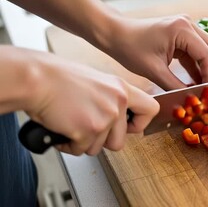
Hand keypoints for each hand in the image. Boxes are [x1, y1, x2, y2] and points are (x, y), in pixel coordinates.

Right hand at [24, 52, 158, 155]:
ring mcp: (104, 118)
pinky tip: (62, 128)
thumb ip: (112, 98)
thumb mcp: (98, 81)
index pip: (151, 109)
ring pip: (99, 148)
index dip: (140, 123)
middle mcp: (117, 103)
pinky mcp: (87, 131)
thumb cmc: (59, 78)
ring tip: (72, 124)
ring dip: (83, 142)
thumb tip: (119, 116)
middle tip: (88, 128)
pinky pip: (80, 149)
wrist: (37, 79)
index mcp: (122, 89)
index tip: (129, 126)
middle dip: (102, 141)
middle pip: (120, 141)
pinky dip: (68, 144)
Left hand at [103, 14, 207, 89]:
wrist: (115, 34)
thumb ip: (175, 86)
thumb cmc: (130, 48)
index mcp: (182, 29)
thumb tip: (192, 99)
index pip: (207, 55)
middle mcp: (188, 24)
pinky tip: (197, 82)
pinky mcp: (182, 34)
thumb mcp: (154, 71)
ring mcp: (186, 28)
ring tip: (207, 89)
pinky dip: (198, 67)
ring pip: (207, 50)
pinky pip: (196, 52)